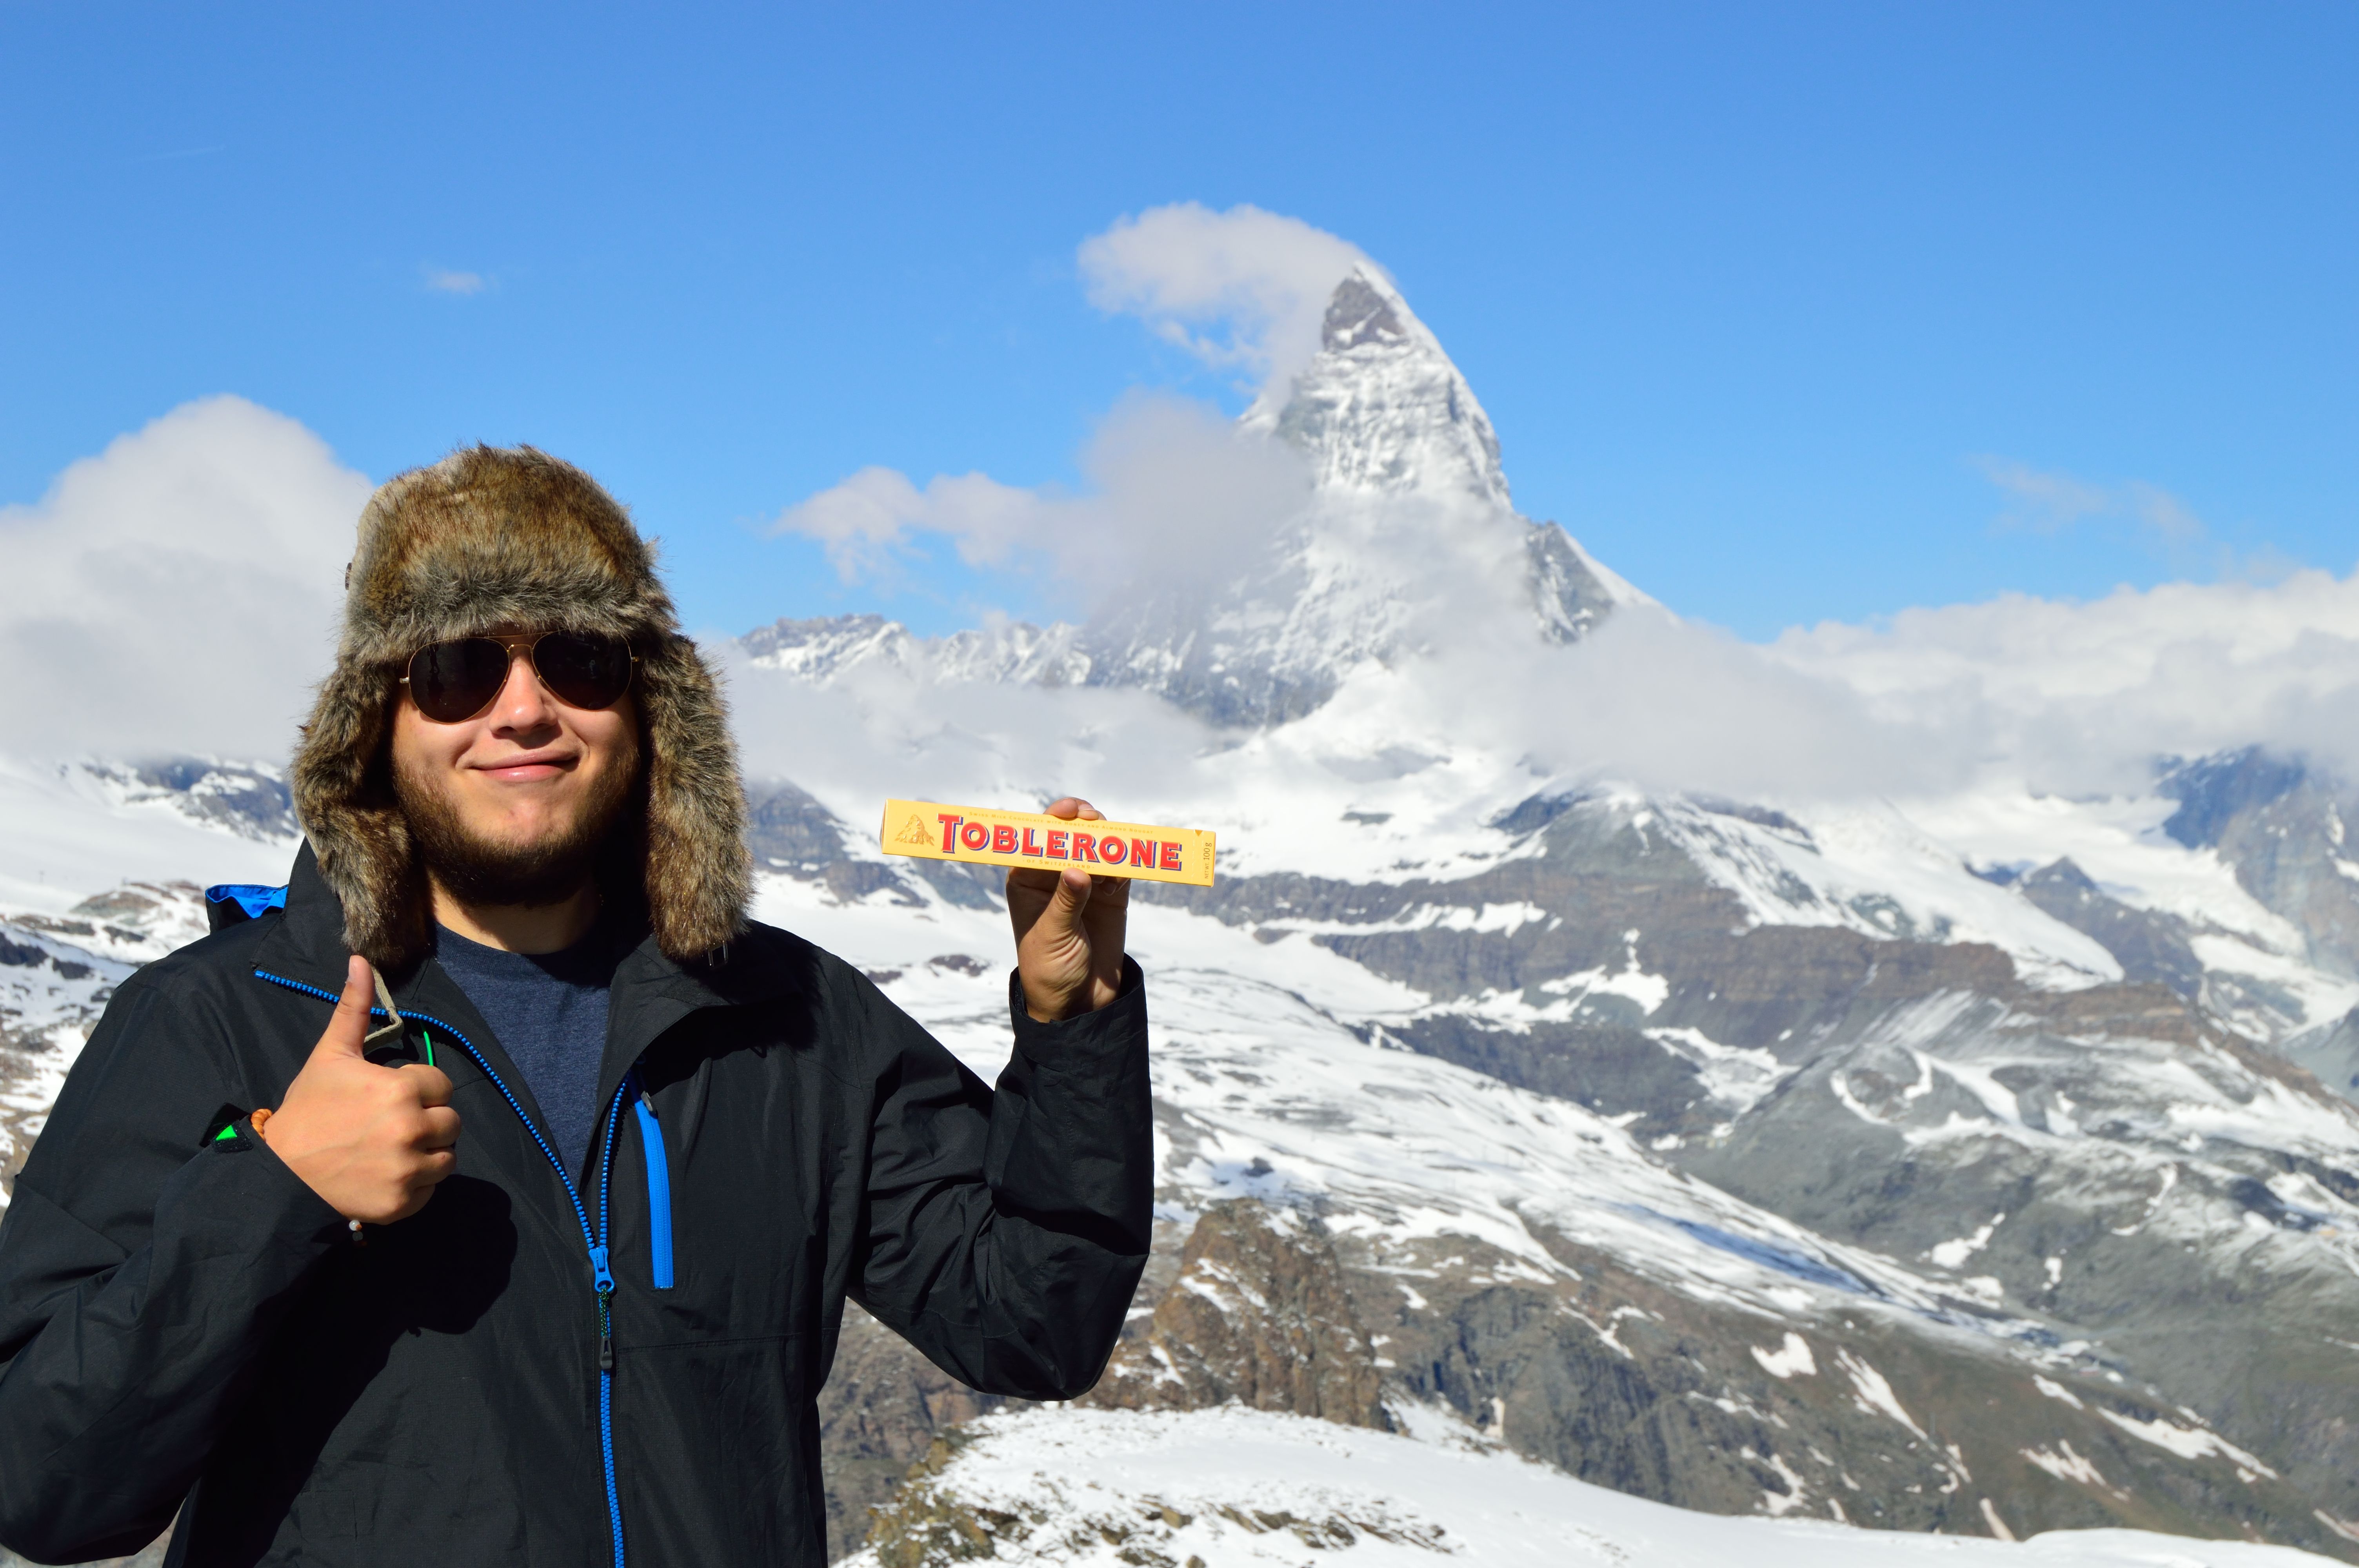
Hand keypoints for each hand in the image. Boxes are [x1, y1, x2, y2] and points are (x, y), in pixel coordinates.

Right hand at [260, 956, 460, 1223]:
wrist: (279, 1173)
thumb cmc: (308, 1110)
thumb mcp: (331, 1055)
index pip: (442, 1086)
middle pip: (451, 1123)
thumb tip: (361, 959)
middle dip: (428, 1121)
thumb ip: (353, 1008)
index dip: (419, 1090)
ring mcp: (409, 1171)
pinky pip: (431, 1190)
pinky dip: (414, 1186)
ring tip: (389, 1150)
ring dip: (426, 1154)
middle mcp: (412, 1130)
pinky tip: (384, 1176)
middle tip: (390, 1126)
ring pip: (447, 1158)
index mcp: (402, 1090)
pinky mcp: (403, 1204)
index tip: (390, 1097)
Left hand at [1008, 797, 1129, 1021]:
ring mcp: (1085, 884)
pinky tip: (1124, 870)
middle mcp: (1055, 876)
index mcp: (1027, 880)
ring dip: (1106, 839)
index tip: (1067, 811)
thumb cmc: (1050, 970)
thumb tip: (1076, 869)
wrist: (1078, 1001)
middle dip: (1082, 823)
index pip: (1036, 841)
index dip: (1050, 821)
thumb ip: (1066, 902)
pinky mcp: (1111, 896)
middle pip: (1069, 836)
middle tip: (1093, 819)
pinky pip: (1120, 870)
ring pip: (1097, 847)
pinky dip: (1125, 864)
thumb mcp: (1053, 936)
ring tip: (1113, 842)